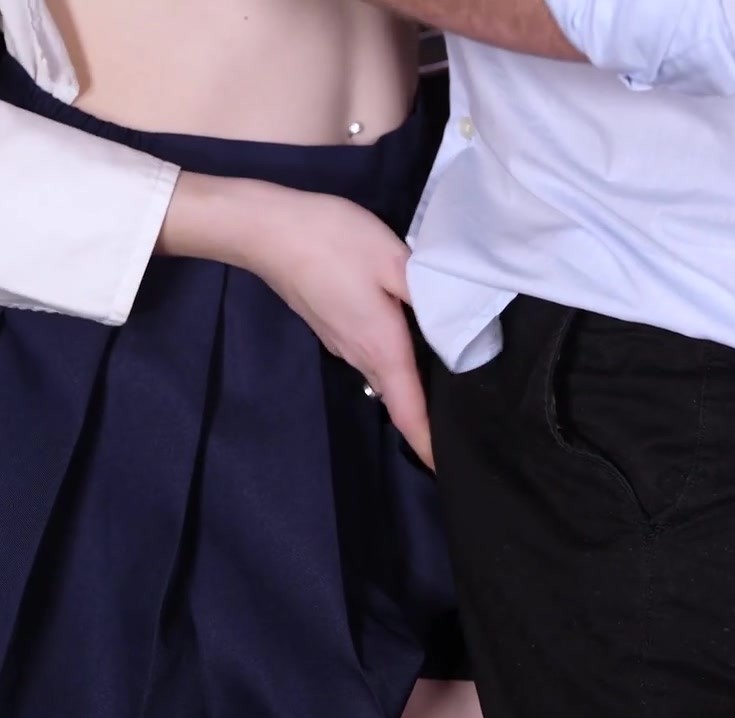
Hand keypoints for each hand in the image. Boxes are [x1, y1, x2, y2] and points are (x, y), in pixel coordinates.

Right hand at [249, 192, 433, 469]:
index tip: (451, 471)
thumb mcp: (393, 259)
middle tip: (467, 425)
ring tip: (449, 385)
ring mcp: (342, 343)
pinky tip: (414, 340)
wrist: (267, 230)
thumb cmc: (332, 242)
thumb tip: (459, 325)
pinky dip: (396, 361)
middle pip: (399, 400)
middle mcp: (360, 356)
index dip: (429, 446)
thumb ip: (430, 293)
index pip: (408, 413)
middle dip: (428, 420)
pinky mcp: (332, 326)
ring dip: (412, 388)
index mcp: (381, 347)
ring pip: (385, 376)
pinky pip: (372, 355)